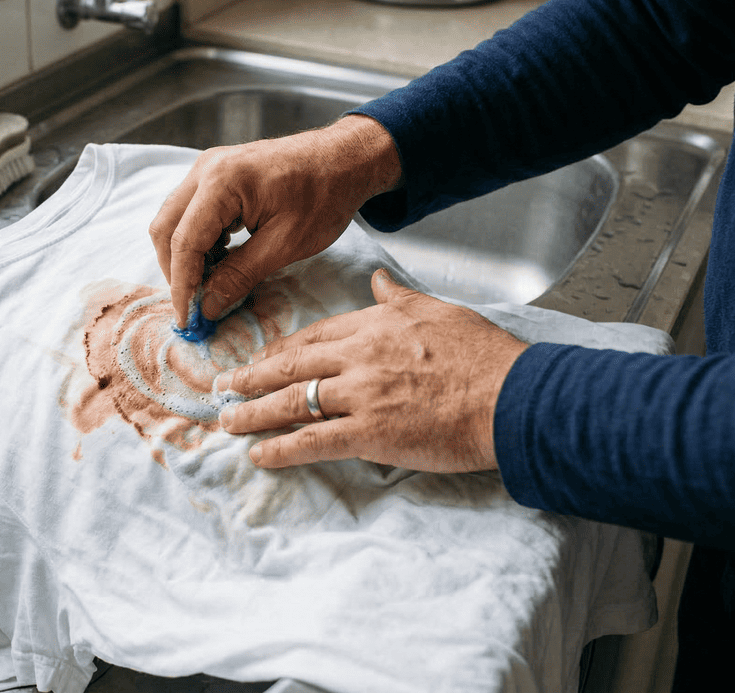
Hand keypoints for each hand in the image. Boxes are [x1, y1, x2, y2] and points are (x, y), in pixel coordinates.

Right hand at [150, 115, 401, 327]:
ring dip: (185, 256)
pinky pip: (190, 211)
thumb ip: (240, 276)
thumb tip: (206, 307)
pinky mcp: (216, 173)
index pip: (183, 242)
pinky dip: (197, 240)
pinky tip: (220, 260)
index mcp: (222, 182)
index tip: (188, 320)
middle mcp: (205, 169)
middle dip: (176, 272)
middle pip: (165, 228)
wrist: (345, 159)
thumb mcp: (285, 244)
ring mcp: (208, 167)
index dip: (181, 286)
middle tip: (195, 306)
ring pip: (173, 220)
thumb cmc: (325, 197)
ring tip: (211, 284)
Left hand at [216, 270, 528, 471]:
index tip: (260, 359)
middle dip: (252, 377)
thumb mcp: (440, 310)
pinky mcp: (370, 434)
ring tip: (226, 421)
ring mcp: (361, 396)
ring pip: (292, 402)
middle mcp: (360, 357)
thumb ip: (401, 298)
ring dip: (253, 413)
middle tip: (222, 386)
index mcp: (376, 325)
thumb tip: (379, 279)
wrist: (513, 396)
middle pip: (292, 365)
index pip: (315, 335)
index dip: (282, 350)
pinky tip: (258, 456)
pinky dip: (281, 450)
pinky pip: (312, 441)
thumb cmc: (486, 356)